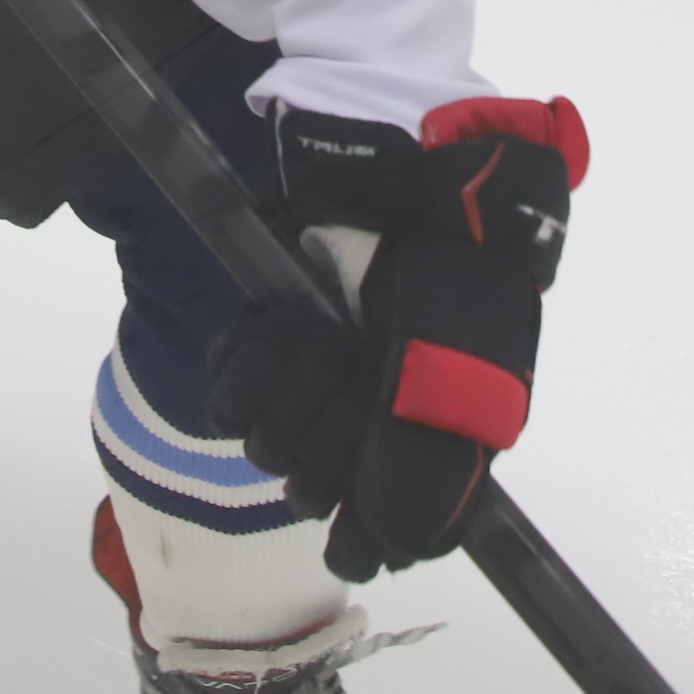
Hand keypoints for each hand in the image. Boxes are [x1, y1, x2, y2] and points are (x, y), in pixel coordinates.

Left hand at [208, 97, 587, 581]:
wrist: (385, 137)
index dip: (364, 522)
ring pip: (270, 444)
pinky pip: (228, 395)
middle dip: (321, 432)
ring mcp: (322, 371)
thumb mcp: (466, 344)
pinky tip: (267, 326)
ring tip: (310, 330)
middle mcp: (380, 408)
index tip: (351, 509)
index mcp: (444, 421)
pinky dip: (241, 362)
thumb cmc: (448, 232)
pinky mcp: (269, 335)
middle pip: (321, 486)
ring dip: (282, 389)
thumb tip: (393, 555)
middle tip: (344, 370)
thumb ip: (435, 455)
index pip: (394, 530)